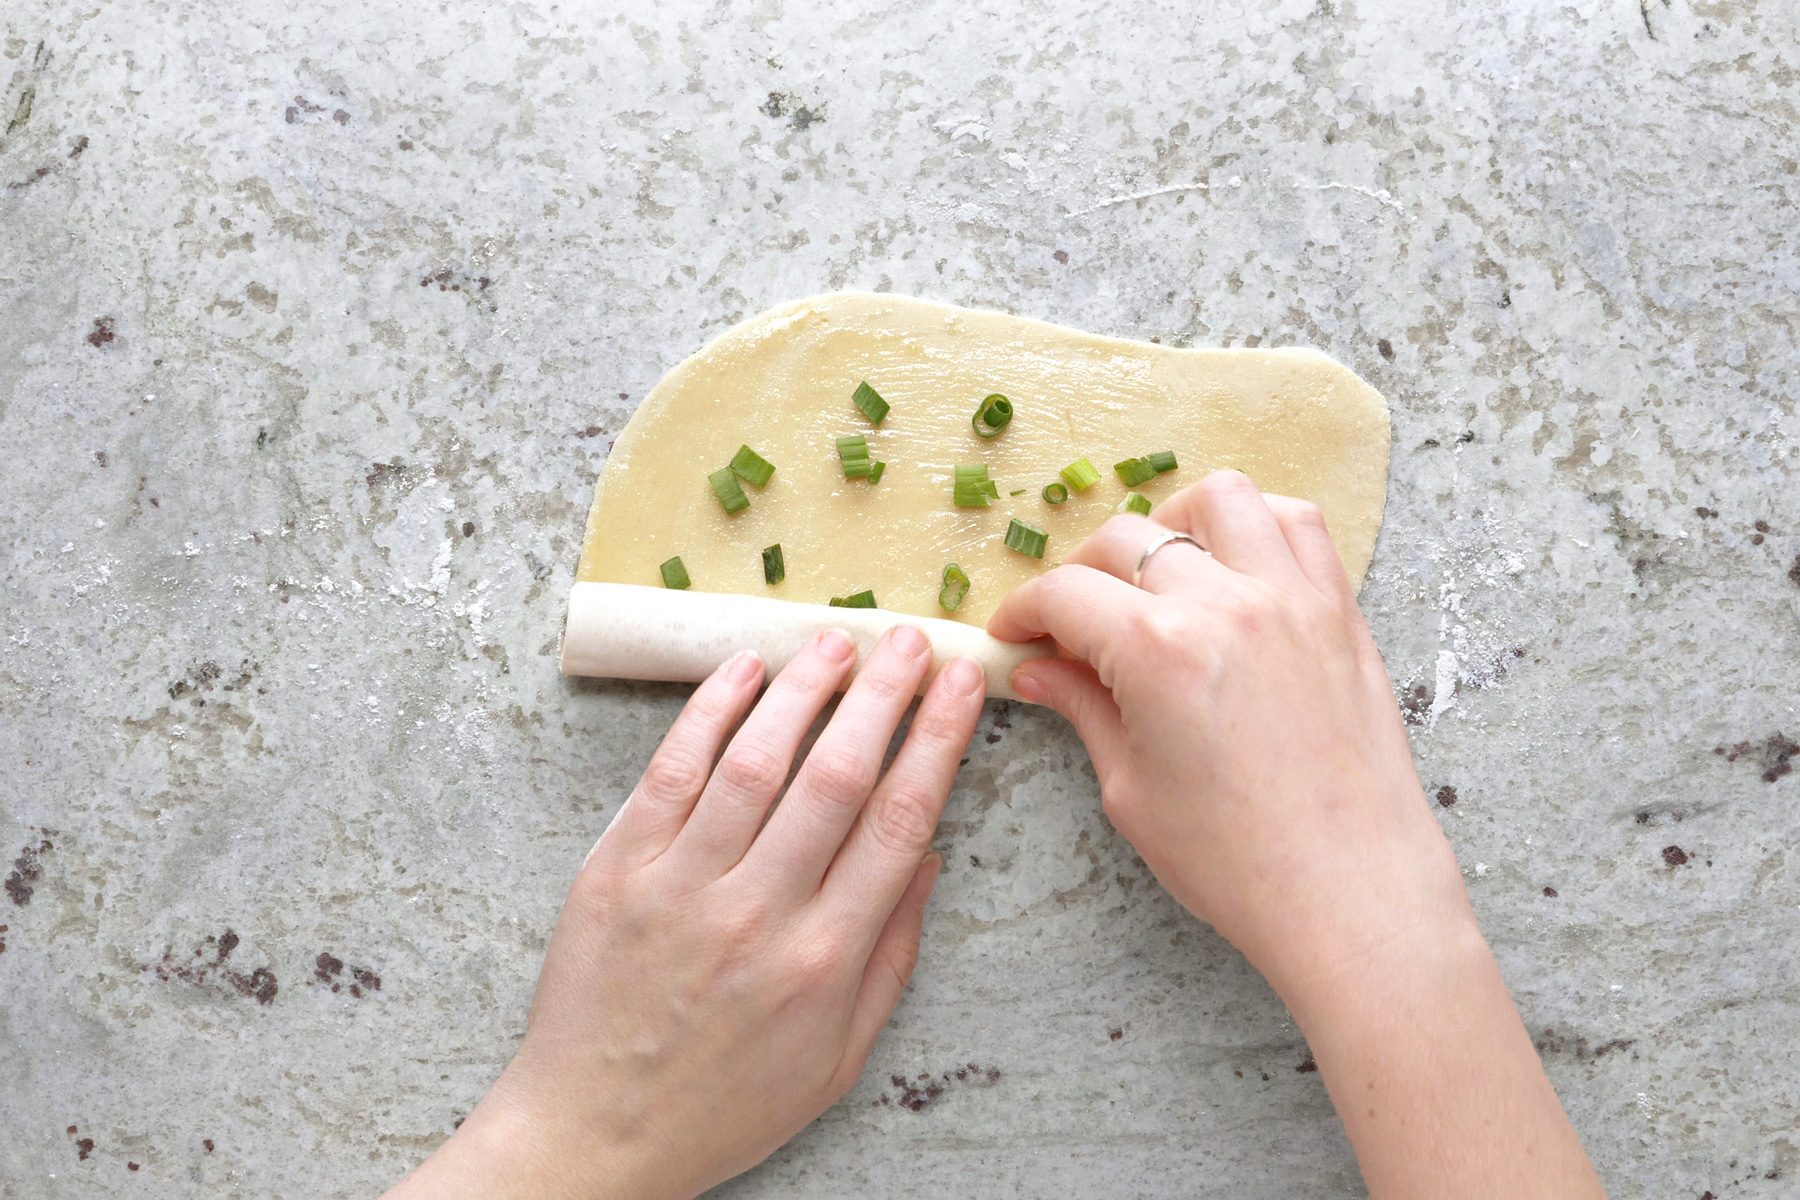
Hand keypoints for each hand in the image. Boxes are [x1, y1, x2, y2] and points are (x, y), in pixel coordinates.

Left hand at [388, 627, 985, 1199]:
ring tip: (836, 639)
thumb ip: (890, 956)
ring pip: (756, 760)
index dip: (938, 742)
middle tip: (908, 639)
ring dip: (804, 689)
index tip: (959, 686)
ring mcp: (682, 886)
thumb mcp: (839, 1058)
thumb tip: (928, 859)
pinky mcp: (617, 870)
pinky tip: (744, 671)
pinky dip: (709, 712)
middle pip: (838, 776)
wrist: (594, 1134)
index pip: (900, 821)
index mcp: (824, 959)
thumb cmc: (724, 1103)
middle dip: (883, 695)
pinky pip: (671, 772)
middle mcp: (758, 913)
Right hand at [990, 469, 1463, 1000]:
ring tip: (1158, 573)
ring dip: (1172, 523)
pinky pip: (1298, 524)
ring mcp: (1290, 597)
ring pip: (1218, 499)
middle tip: (1073, 625)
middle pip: (1125, 539)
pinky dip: (1257, 525)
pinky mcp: (1338, 610)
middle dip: (1082, 575)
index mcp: (1157, 649)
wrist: (1351, 893)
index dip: (1023, 611)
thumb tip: (1036, 670)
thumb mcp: (1132, 789)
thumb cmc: (1239, 861)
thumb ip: (1084, 709)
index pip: (1064, 594)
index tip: (1014, 634)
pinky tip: (1234, 565)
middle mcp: (1225, 602)